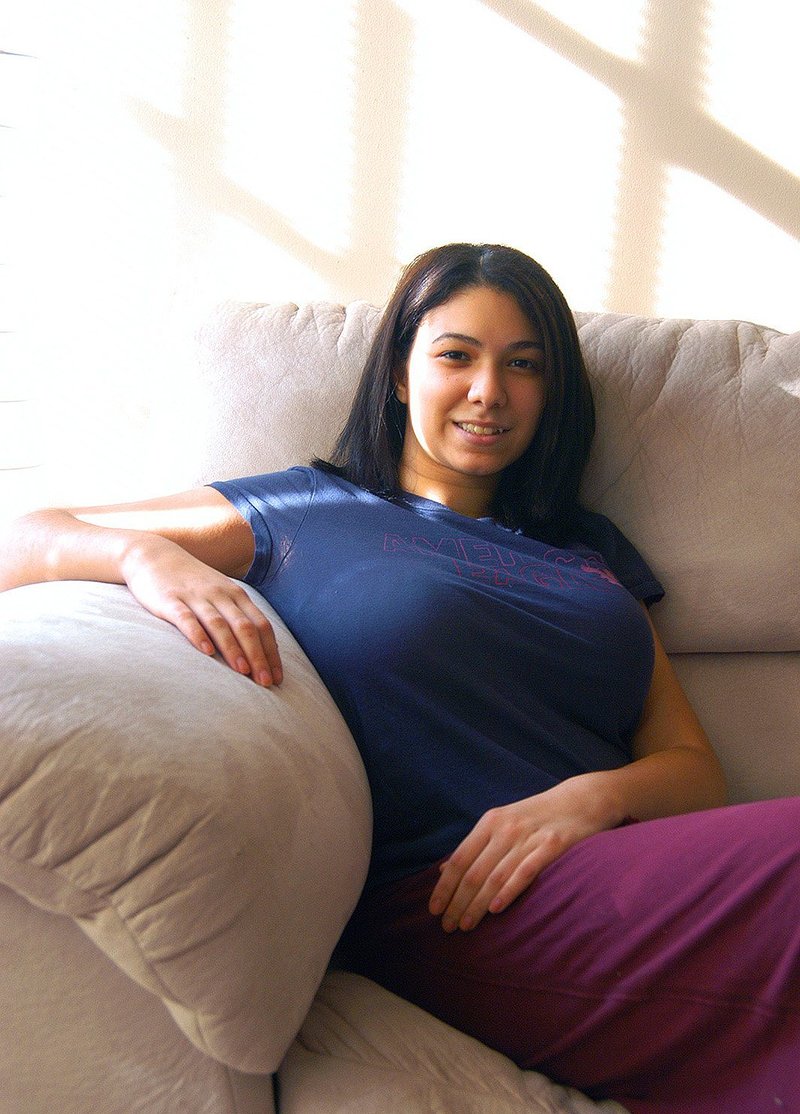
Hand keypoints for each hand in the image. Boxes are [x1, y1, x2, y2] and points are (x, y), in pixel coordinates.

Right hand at [122, 535, 282, 686]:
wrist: (153, 555)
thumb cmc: (192, 582)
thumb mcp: (221, 593)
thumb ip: (237, 616)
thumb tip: (258, 650)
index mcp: (236, 595)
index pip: (261, 625)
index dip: (271, 652)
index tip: (277, 678)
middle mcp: (220, 595)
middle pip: (245, 627)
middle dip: (258, 656)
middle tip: (265, 682)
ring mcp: (196, 597)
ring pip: (219, 625)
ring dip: (233, 649)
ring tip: (244, 672)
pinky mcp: (170, 600)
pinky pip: (187, 619)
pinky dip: (198, 635)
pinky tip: (206, 652)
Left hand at [428, 778, 611, 932]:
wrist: (580, 800)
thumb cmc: (536, 817)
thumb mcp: (502, 824)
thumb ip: (476, 846)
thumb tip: (445, 870)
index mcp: (490, 822)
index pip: (460, 859)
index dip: (445, 886)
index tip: (434, 909)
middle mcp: (506, 829)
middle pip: (474, 872)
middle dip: (457, 902)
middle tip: (447, 926)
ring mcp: (529, 837)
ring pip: (496, 876)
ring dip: (477, 904)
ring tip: (465, 926)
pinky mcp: (553, 845)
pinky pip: (526, 871)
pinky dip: (508, 891)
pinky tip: (496, 909)